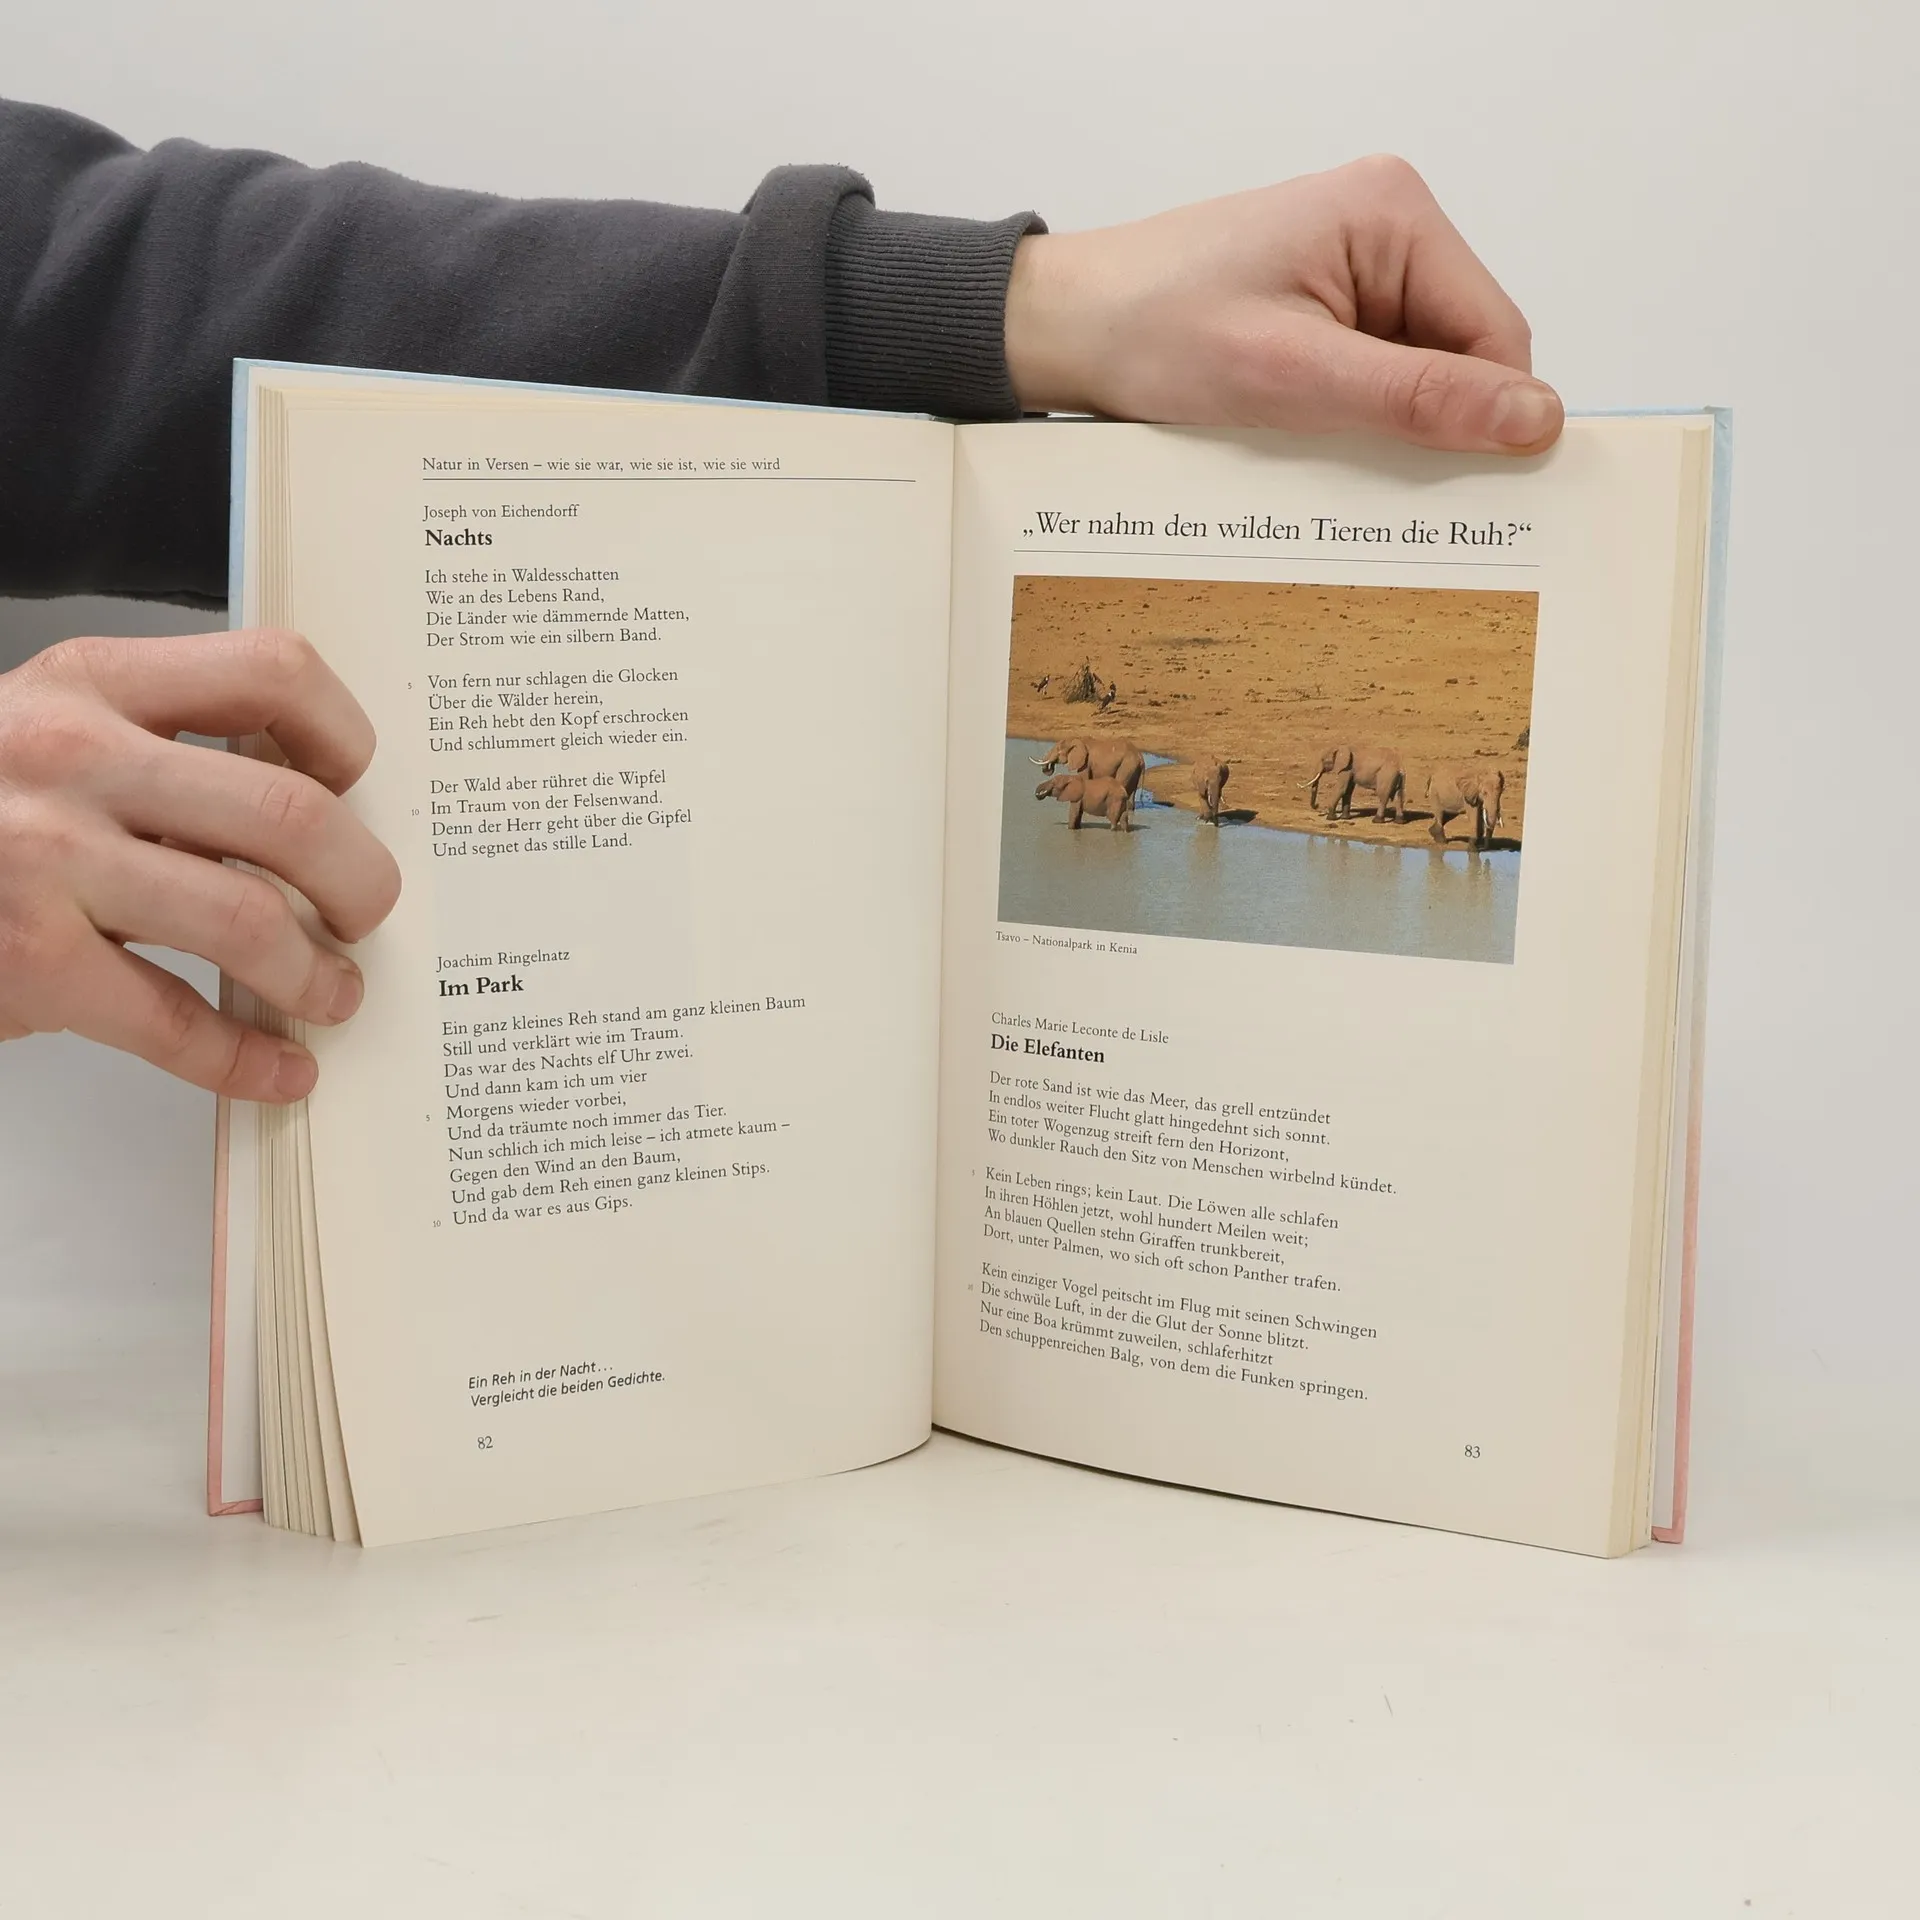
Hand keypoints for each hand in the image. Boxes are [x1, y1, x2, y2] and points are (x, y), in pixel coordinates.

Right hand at [0, 628, 400, 1100]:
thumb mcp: (56, 728)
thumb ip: (166, 746)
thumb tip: (315, 816)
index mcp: (94, 682)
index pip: (273, 672)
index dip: (342, 737)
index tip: (350, 786)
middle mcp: (73, 758)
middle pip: (290, 814)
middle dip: (359, 881)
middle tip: (364, 913)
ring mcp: (48, 861)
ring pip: (247, 919)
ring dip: (315, 973)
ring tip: (332, 992)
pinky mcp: (29, 960)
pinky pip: (172, 1019)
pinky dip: (243, 1058)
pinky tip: (278, 1069)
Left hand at [1004, 154, 1561, 454]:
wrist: (1063, 327)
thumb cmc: (1154, 333)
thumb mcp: (1294, 375)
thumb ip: (1418, 397)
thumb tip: (1537, 420)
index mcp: (1395, 213)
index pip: (1496, 335)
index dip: (1483, 420)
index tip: (1451, 495)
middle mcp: (1388, 225)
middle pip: (1463, 353)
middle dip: (1428, 423)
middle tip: (1364, 479)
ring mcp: (1355, 265)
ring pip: (1419, 373)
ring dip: (1385, 426)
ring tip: (1319, 451)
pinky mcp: (1323, 304)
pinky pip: (1373, 374)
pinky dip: (1352, 418)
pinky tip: (1306, 438)